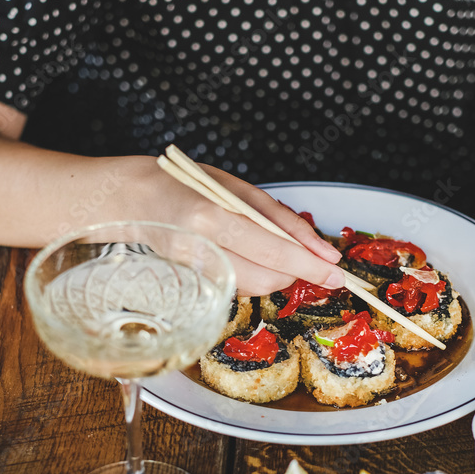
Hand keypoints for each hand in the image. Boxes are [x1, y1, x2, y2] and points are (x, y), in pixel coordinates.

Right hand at [132, 157, 343, 294]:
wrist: (137, 201)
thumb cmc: (190, 185)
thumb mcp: (241, 189)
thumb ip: (284, 222)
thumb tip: (323, 253)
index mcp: (213, 217)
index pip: (273, 252)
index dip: (310, 266)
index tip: (337, 274)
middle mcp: (202, 249)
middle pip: (269, 278)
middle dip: (297, 272)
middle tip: (310, 258)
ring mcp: (195, 272)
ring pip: (257, 288)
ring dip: (278, 275)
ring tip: (274, 250)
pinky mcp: (194, 285)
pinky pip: (240, 288)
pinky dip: (257, 276)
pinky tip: (251, 257)